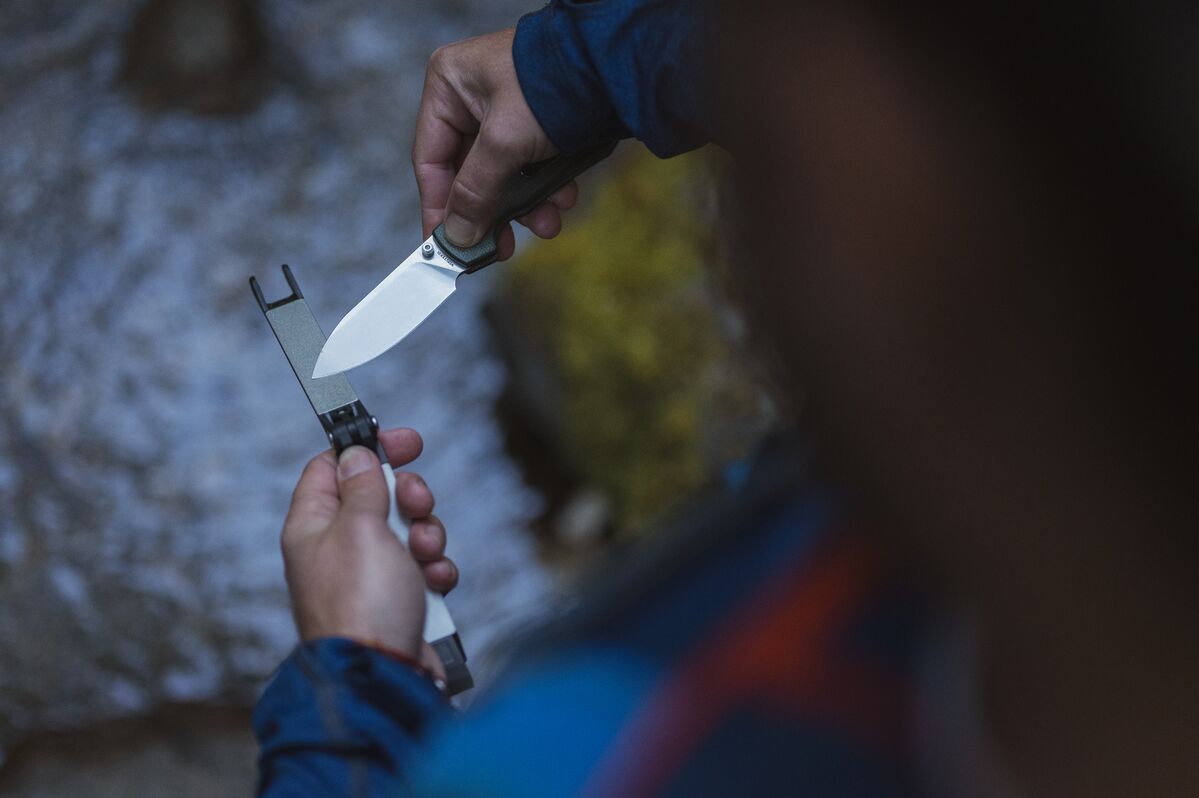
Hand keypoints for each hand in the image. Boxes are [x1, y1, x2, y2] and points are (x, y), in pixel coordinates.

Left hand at [281, 428, 458, 665]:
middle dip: (408, 496)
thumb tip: (354, 454)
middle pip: (378, 497)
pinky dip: (434, 570)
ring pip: (408, 531)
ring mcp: (370, 575)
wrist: (380, 673)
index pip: (331, 469)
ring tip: (425, 555)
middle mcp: (338, 548)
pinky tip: (433, 582)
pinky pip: (423, 568)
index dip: (367, 449)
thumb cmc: (361, 602)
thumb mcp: (360, 527)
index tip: (404, 441)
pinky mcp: (398, 599)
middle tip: (416, 503)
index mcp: (313, 525)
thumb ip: (362, 486)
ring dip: (427, 534)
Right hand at [413, 28, 578, 255]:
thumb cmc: (552, 85)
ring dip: (526, 205)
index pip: (430, 160)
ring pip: (504, 174)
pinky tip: (565, 199)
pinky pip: (532, 166)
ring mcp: (507, 109)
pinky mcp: (539, 122)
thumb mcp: (504, 143)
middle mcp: (473, 96)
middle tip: (500, 248)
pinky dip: (547, 188)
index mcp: (449, 85)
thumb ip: (476, 193)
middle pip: (469, 172)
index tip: (444, 248)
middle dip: (492, 212)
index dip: (438, 208)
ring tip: (547, 224)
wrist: (616, 69)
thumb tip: (457, 236)